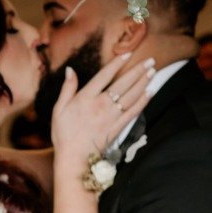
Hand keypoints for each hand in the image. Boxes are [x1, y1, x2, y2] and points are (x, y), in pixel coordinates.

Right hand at [50, 53, 153, 175]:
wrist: (73, 159)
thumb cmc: (63, 134)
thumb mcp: (58, 109)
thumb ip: (67, 88)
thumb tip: (70, 70)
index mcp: (85, 97)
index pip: (105, 75)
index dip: (117, 63)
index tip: (128, 54)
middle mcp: (101, 104)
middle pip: (123, 83)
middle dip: (138, 70)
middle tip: (150, 60)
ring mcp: (111, 116)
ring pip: (131, 95)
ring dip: (144, 82)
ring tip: (153, 71)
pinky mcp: (118, 128)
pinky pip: (133, 112)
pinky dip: (143, 101)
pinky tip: (150, 93)